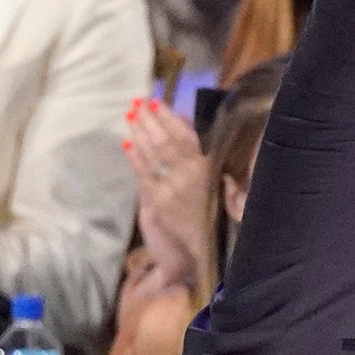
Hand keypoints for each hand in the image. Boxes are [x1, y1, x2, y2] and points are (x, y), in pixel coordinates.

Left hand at [122, 96, 212, 289]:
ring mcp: (171, 190)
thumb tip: (197, 130)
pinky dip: (135, 159)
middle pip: (165, 142)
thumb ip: (213, 159)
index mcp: (209, 170)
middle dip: (150, 121)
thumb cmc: (224, 218)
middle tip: (137, 104)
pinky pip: (144, 176)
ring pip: (152, 156)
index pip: (186, 137)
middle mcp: (189, 177)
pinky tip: (127, 144)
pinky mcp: (158, 204)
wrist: (212, 252)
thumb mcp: (226, 185)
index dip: (170, 118)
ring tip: (131, 116)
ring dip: (140, 134)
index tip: (158, 102)